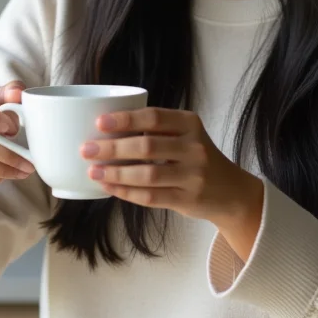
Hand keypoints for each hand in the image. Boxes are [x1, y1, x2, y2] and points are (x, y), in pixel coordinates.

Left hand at [80, 107, 263, 258]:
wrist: (231, 191)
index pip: (154, 118)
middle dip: (113, 148)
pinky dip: (127, 192)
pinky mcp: (187, 200)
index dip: (126, 120)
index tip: (99, 122)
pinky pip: (151, 196)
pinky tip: (110, 187)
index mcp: (190, 124)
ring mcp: (193, 176)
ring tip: (93, 171)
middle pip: (147, 146)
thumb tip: (108, 129)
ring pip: (147, 175)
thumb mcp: (187, 134)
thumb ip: (158, 130)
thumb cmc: (197, 157)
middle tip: (87, 149)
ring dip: (116, 173)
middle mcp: (194, 148)